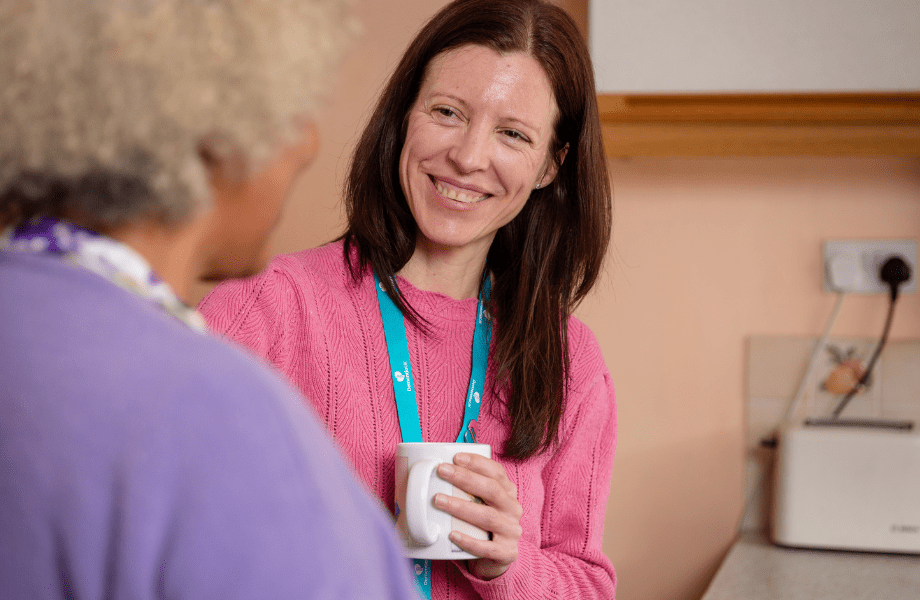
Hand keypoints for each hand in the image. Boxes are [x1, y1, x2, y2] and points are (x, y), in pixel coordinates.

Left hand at [434, 452, 522, 579]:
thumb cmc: (480, 525)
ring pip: (488, 517)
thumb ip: (465, 489)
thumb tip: (431, 470)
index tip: (455, 457)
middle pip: (491, 489)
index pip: (496, 471)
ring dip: (461, 507)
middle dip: (465, 478)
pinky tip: (452, 534)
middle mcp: (512, 509)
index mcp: (507, 492)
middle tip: (442, 471)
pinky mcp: (507, 553)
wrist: (495, 558)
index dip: (477, 462)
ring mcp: (511, 531)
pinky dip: (469, 541)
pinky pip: (487, 548)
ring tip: (439, 500)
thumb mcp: (478, 503)